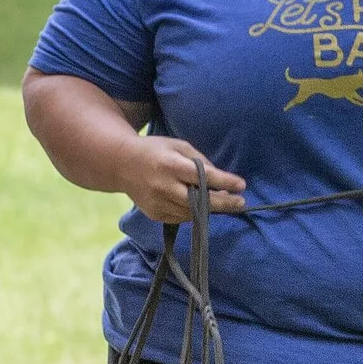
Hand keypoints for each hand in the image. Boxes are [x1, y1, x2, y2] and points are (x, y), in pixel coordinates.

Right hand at [119, 135, 245, 222]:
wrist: (120, 164)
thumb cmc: (155, 151)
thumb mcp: (178, 146)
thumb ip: (199, 161)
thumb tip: (220, 181)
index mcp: (170, 165)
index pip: (202, 176)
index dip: (224, 182)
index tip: (241, 185)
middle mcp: (163, 187)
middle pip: (199, 201)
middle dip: (223, 203)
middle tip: (240, 203)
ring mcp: (157, 203)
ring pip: (192, 213)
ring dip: (209, 209)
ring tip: (221, 201)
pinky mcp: (154, 214)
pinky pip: (181, 217)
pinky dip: (192, 212)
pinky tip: (197, 204)